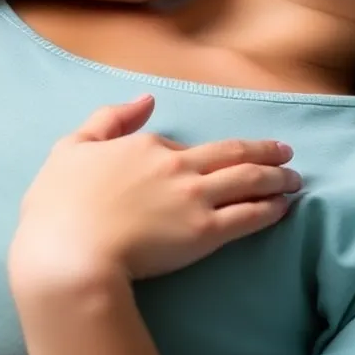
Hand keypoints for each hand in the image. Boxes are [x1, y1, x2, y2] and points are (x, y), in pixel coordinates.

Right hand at [8, 96, 300, 293]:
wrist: (69, 256)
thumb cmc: (59, 207)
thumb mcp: (71, 148)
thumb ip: (107, 119)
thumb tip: (145, 98)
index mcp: (145, 146)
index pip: (182, 146)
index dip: (202, 155)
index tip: (221, 159)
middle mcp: (176, 165)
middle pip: (231, 153)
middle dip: (264, 152)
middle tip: (287, 152)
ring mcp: (194, 198)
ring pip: (247, 180)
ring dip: (276, 177)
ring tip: (295, 178)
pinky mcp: (204, 234)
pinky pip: (247, 216)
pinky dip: (269, 208)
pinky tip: (283, 207)